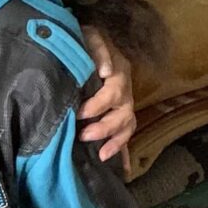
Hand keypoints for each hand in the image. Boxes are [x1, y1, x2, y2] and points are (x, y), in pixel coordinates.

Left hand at [78, 25, 135, 167]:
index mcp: (119, 73)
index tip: (80, 113)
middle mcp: (125, 91)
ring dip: (116, 143)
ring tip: (102, 156)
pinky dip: (124, 152)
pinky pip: (125, 135)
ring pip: (127, 126)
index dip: (97, 105)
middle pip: (123, 114)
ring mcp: (124, 105)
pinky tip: (124, 171)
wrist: (88, 40)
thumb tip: (105, 71)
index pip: (112, 93)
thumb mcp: (90, 36)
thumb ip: (98, 50)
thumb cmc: (86, 39)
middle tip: (84, 136)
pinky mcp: (118, 114)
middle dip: (105, 128)